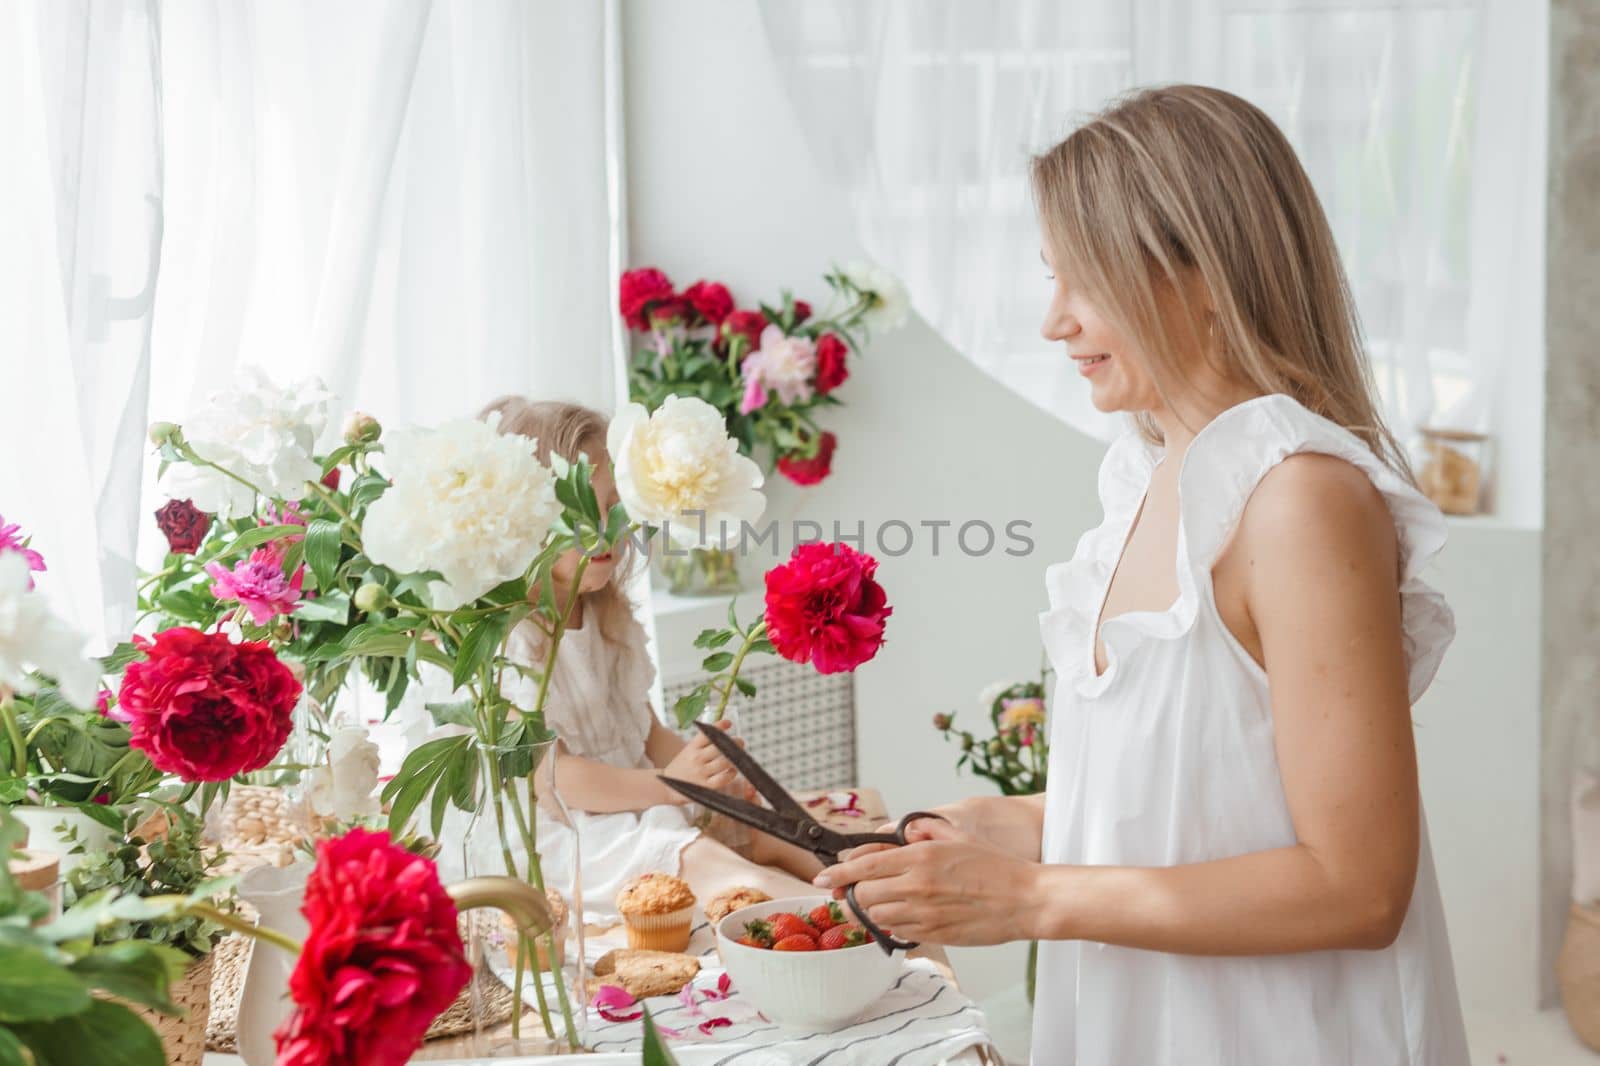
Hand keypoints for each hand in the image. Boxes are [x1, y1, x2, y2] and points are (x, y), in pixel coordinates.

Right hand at [659, 719, 745, 802]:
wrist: (667, 786)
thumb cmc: (683, 766)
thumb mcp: (689, 750)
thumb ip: (704, 742)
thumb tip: (724, 727)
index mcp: (692, 746)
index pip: (707, 733)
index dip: (720, 726)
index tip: (729, 723)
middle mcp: (696, 757)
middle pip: (720, 747)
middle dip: (734, 743)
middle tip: (740, 742)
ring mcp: (700, 772)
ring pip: (724, 762)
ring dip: (735, 758)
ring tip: (739, 757)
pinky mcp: (705, 786)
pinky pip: (722, 779)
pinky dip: (731, 774)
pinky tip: (732, 771)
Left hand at [811, 817, 1039, 945]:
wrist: (1025, 900)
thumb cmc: (996, 867)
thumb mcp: (959, 837)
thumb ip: (925, 831)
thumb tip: (901, 830)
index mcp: (921, 856)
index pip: (865, 866)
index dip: (837, 873)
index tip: (821, 877)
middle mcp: (918, 885)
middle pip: (864, 894)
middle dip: (855, 893)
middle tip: (855, 891)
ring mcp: (925, 913)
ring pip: (878, 916)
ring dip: (874, 909)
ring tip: (885, 901)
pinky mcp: (934, 934)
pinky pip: (899, 932)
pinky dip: (894, 924)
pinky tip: (906, 914)